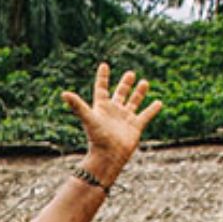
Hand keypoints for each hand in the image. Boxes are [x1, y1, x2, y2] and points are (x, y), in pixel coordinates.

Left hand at [62, 64, 161, 181]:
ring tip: (144, 82)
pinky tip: (158, 103)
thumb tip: (64, 93)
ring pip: (133, 102)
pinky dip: (152, 109)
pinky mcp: (136, 126)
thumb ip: (77, 105)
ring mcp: (125, 119)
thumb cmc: (97, 138)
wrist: (109, 156)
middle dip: (125, 84)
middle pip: (120, 94)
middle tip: (130, 73)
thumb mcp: (88, 118)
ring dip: (139, 93)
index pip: (101, 88)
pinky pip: (146, 115)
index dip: (102, 77)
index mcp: (102, 108)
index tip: (104, 65)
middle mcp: (114, 112)